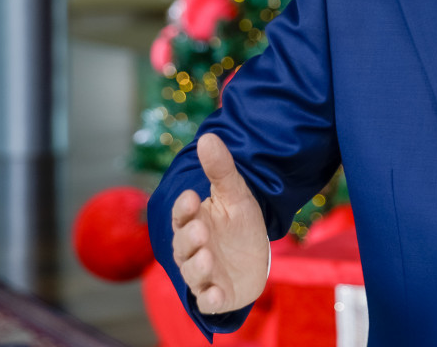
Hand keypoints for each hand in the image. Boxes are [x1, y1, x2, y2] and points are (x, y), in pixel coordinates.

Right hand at [171, 133, 268, 314]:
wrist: (254, 259)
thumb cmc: (238, 224)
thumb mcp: (236, 195)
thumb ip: (221, 170)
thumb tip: (208, 136)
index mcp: (193, 221)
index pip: (182, 214)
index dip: (184, 208)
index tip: (191, 196)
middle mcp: (192, 249)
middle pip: (183, 244)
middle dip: (190, 238)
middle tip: (200, 229)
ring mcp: (203, 273)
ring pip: (192, 272)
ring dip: (197, 266)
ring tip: (207, 256)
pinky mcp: (215, 295)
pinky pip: (208, 300)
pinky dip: (210, 299)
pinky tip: (216, 295)